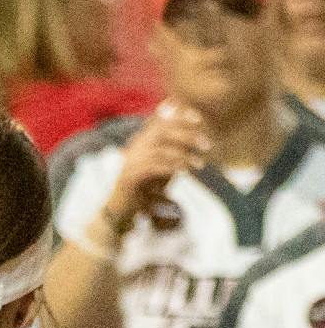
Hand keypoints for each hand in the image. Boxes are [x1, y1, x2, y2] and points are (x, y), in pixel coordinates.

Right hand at [104, 103, 210, 227]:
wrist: (120, 210)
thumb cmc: (143, 189)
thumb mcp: (160, 167)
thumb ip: (173, 152)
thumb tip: (194, 140)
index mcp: (141, 142)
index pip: (161, 122)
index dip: (180, 118)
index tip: (199, 119)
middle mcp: (134, 148)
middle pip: (162, 132)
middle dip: (187, 136)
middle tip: (207, 145)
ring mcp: (131, 162)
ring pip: (161, 151)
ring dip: (184, 156)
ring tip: (200, 164)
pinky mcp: (130, 177)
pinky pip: (153, 167)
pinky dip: (171, 168)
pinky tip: (184, 172)